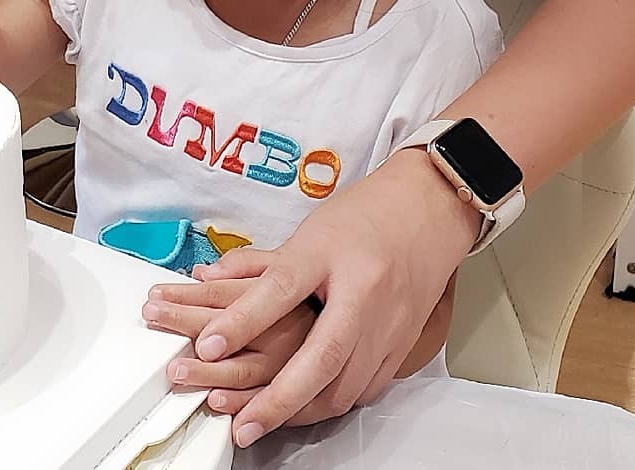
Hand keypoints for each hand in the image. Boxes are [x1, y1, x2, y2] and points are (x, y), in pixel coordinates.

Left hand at [144, 153, 479, 446]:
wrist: (428, 211)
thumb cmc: (366, 216)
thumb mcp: (308, 230)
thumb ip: (260, 263)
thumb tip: (207, 280)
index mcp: (332, 254)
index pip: (280, 288)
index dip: (241, 319)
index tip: (206, 344)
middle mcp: (363, 294)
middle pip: (320, 358)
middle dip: (277, 399)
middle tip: (241, 423)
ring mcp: (387, 324)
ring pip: (344, 387)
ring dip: (302, 411)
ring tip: (264, 423)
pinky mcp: (400, 345)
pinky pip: (364, 389)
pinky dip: (332, 404)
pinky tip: (307, 410)